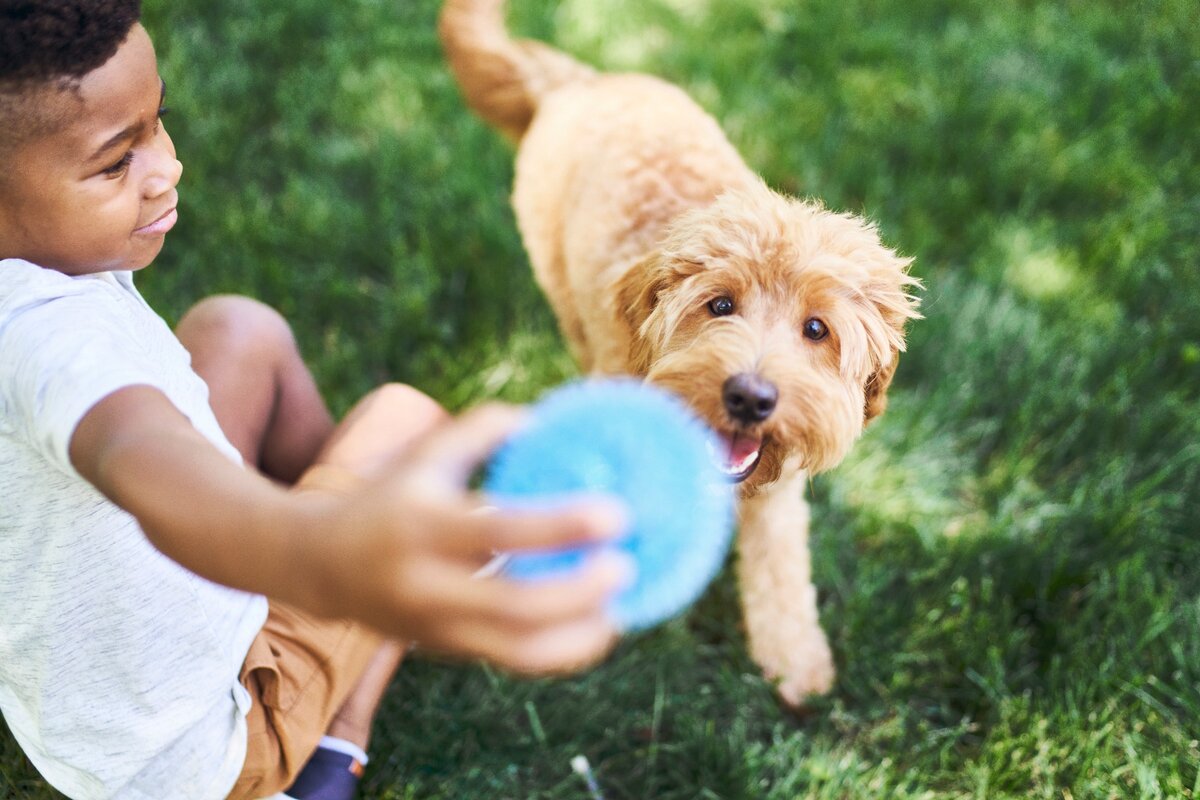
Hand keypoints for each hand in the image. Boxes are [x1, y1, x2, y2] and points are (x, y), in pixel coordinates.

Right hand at [308, 403, 632, 675]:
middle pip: (516, 605)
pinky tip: (597, 625)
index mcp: (423, 526)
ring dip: (580, 636)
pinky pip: (515, 661)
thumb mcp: (424, 454)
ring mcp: (438, 627)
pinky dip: (563, 650)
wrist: (322, 565)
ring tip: (620, 610)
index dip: (561, 526)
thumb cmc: (390, 497)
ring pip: (519, 653)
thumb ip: (483, 429)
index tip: (617, 515)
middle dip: (580, 591)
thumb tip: (547, 420)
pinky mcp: (449, 652)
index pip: (499, 531)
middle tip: (626, 566)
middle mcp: (428, 584)